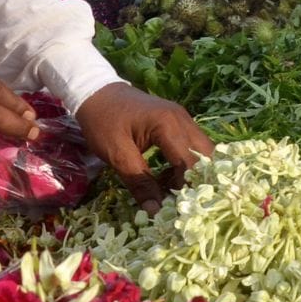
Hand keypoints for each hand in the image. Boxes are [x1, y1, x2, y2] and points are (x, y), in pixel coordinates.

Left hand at [75, 83, 213, 211]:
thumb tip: (156, 211)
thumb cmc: (102, 120)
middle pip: (206, 156)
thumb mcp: (116, 153)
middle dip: (197, 181)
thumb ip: (139, 182)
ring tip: (172, 192)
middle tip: (181, 203)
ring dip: (192, 173)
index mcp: (168, 125)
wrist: (95, 90)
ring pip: (202, 152)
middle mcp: (183, 119)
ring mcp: (183, 118)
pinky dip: (185, 164)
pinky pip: (192, 146)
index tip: (176, 211)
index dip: (186, 189)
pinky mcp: (178, 122)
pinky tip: (167, 178)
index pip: (190, 164)